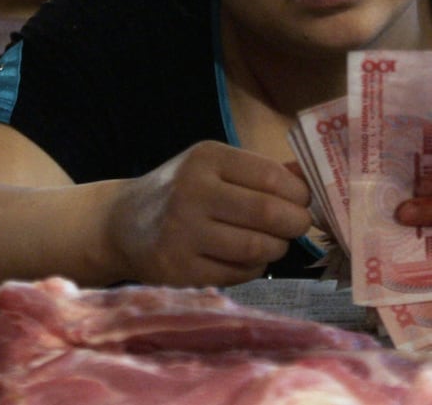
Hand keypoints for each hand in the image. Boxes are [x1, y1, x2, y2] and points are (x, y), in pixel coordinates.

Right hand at [106, 141, 312, 285]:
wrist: (121, 224)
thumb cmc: (181, 190)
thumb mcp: (213, 166)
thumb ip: (260, 171)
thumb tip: (310, 177)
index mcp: (205, 158)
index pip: (270, 175)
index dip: (298, 192)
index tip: (304, 200)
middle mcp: (192, 192)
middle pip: (267, 212)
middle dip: (295, 222)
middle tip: (298, 225)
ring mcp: (183, 234)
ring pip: (256, 247)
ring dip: (277, 248)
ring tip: (274, 243)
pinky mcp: (179, 271)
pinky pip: (238, 273)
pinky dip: (254, 267)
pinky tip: (247, 258)